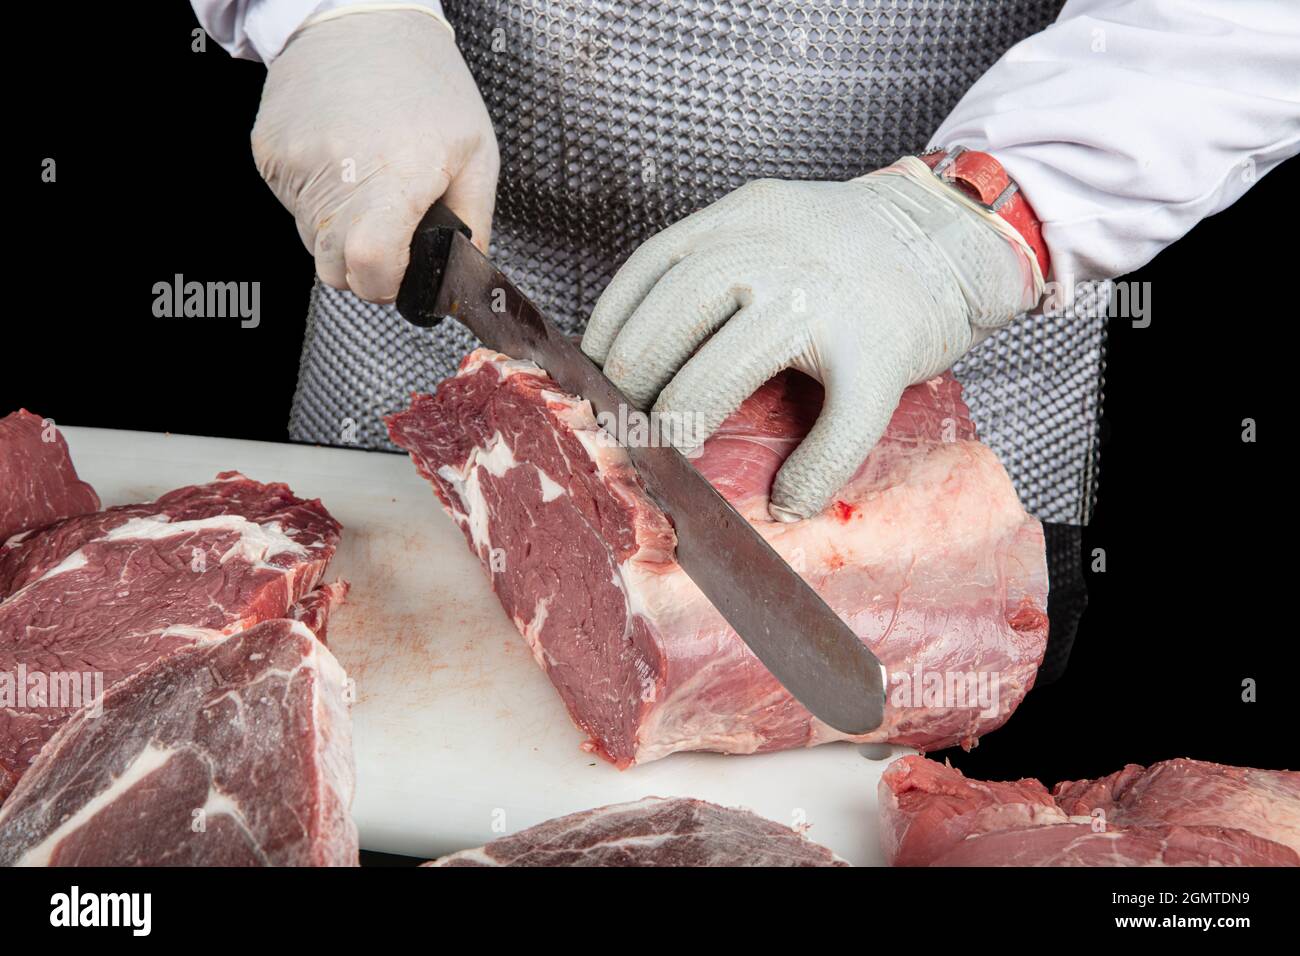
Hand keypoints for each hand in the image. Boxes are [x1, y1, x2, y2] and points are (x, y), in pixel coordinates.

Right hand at [251, 9, 498, 302]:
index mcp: (394, 178)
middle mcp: (336, 175)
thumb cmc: (426, 82)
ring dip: (344, 234)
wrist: (362, 20)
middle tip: (392, 234)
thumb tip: (461, 272)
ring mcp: (294, 166)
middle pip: (337, 271)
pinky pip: (293, 208)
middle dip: (367, 268)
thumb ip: (473, 224)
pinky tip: (343, 164)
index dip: (388, 284)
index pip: (370, 268)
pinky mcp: (269, 156)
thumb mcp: (476, 153)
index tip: (404, 271)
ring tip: (369, 184)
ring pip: (313, 243)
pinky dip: (319, 202)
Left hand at [582, 160, 1041, 521]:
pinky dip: (813, 469)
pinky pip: (840, 420)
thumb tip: (635, 349)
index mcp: (741, 221)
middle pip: (678, 314)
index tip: (591, 375)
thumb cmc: (848, 249)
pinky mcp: (879, 349)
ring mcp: (827, 299)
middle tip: (625, 423)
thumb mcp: (768, 225)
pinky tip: (792, 498)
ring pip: (735, 363)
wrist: (952, 233)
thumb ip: (712, 260)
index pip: (650, 270)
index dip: (611, 330)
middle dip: (637, 378)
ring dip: (691, 414)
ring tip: (674, 454)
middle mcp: (775, 252)